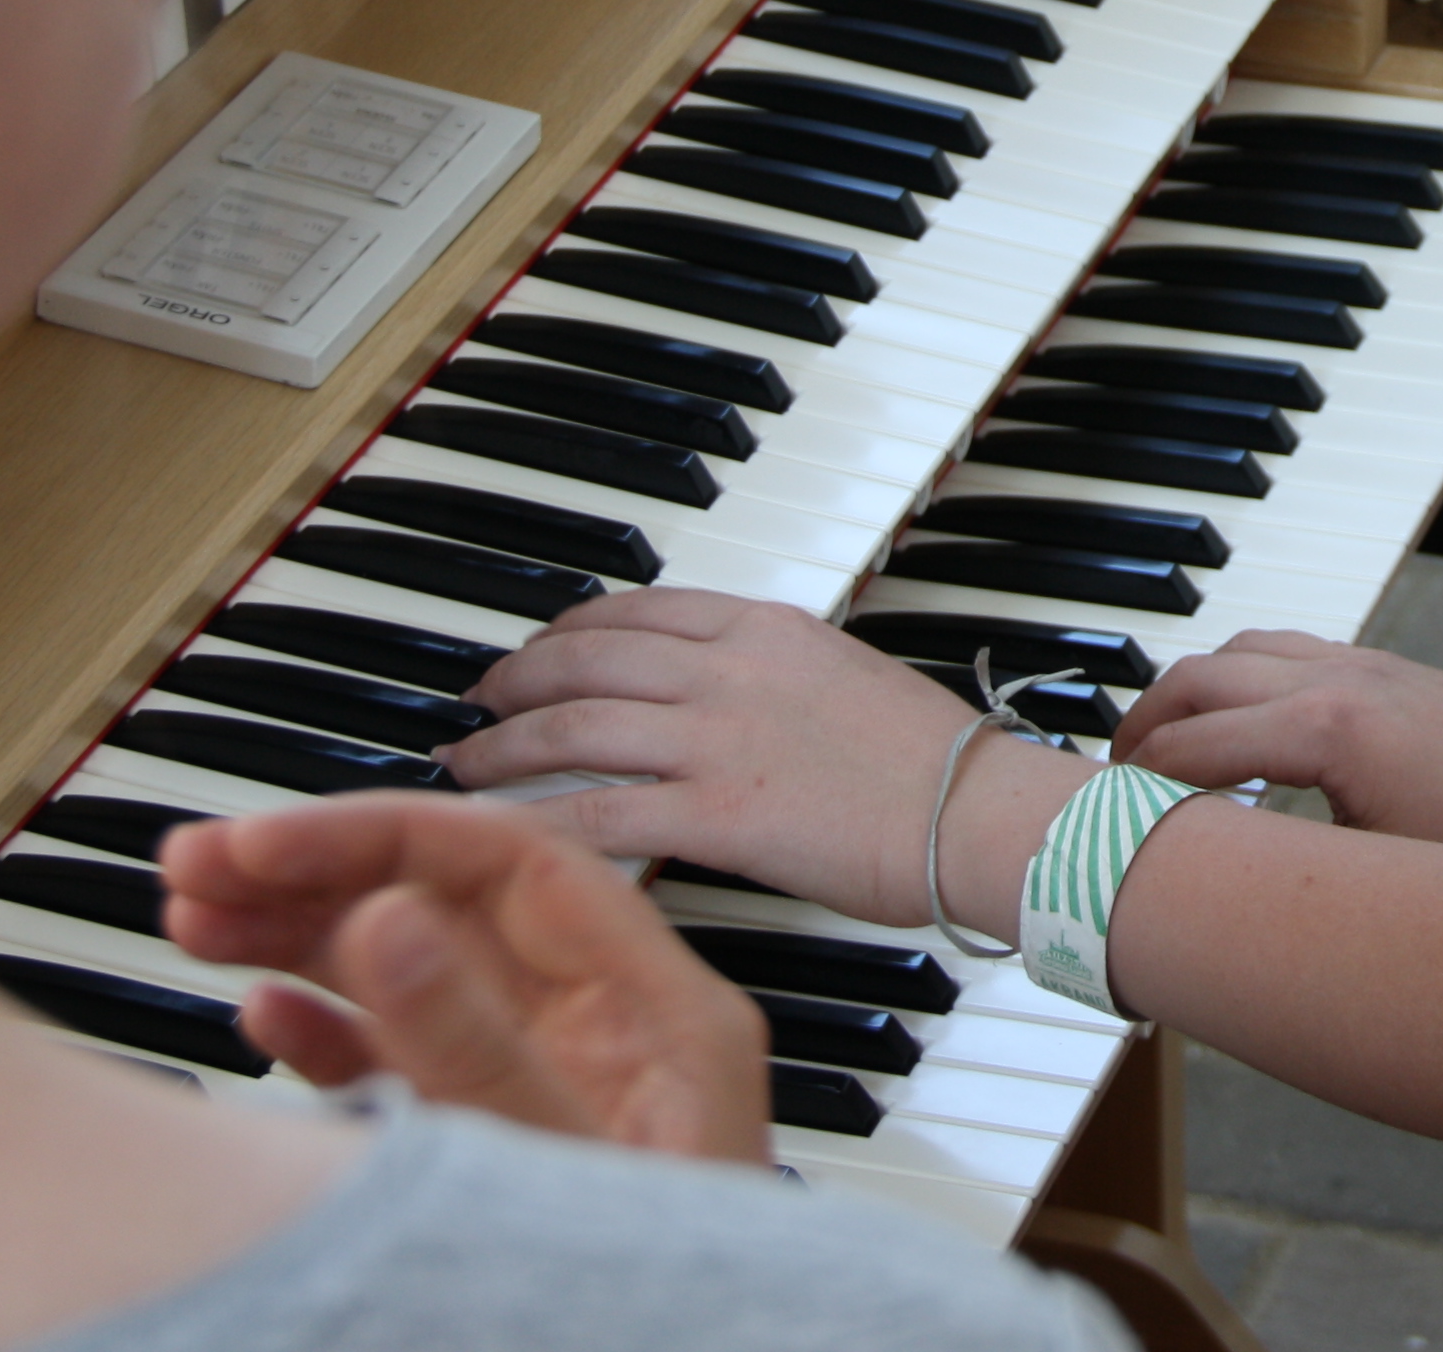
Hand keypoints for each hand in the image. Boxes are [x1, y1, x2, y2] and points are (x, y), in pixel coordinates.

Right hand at [158, 790, 768, 1164]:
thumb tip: (387, 914)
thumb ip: (475, 1047)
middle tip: (196, 865)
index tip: (261, 842)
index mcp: (659, 1011)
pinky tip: (254, 1017)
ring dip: (302, 940)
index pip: (512, 864)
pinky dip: (327, 1033)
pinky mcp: (503, 1144)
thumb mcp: (559, 1170)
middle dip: (321, 875)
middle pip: (454, 905)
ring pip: (417, 973)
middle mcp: (610, 1031)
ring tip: (191, 920)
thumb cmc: (672, 1310)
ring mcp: (554, 1084)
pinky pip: (408, 1058)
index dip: (379, 837)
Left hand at [436, 589, 967, 926]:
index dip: (569, 627)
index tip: (539, 645)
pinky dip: (534, 821)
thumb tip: (730, 699)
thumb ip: (776, 676)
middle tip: (479, 700)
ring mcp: (716, 740)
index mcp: (766, 628)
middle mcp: (730, 671)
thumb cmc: (939, 763)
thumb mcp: (849, 679)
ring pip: (572, 729)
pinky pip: (597, 814)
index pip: (639, 609)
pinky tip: (498, 833)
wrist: (979, 813)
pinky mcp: (715, 817)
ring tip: (464, 765)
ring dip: (501, 748)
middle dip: (516, 679)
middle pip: (586, 660)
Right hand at [1117, 631, 1442, 856]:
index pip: (1192, 749)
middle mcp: (1332, 679)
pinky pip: (1278, 648)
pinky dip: (1234, 676)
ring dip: (1185, 691)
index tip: (1099, 824)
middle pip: (1195, 678)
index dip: (1135, 790)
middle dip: (1139, 726)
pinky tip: (1231, 725)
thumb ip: (1299, 879)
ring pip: (1234, 649)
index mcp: (1326, 732)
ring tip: (1155, 749)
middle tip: (1106, 783)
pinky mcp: (1377, 665)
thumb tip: (1227, 905)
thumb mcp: (1392, 880)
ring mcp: (1356, 663)